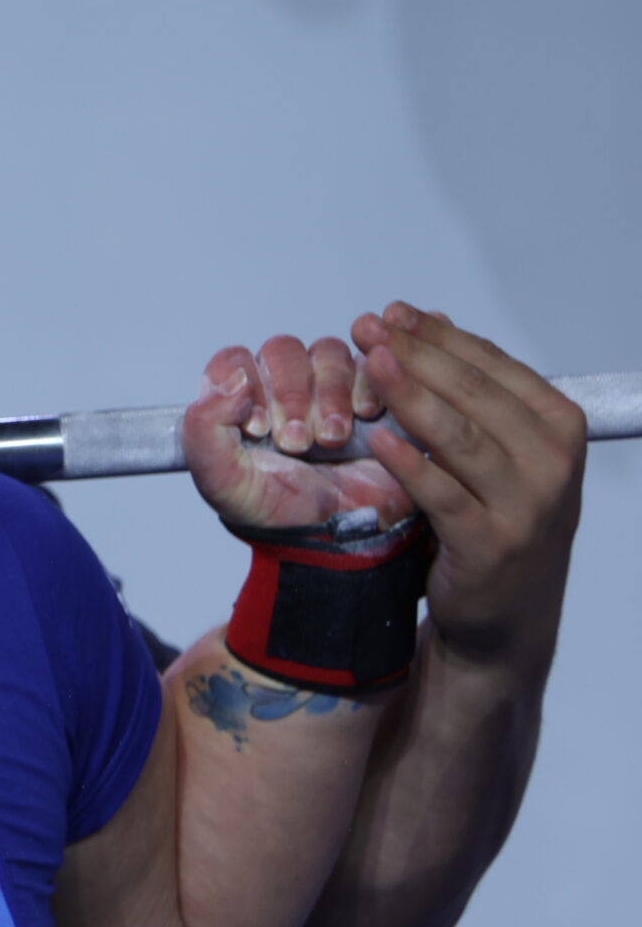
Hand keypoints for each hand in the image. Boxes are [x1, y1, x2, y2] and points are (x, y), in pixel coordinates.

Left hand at [184, 332, 410, 532]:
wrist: (334, 536)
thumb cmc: (274, 508)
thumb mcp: (221, 481)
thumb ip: (204, 429)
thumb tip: (234, 379)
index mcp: (237, 402)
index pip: (234, 362)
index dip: (244, 386)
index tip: (257, 429)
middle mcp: (280, 386)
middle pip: (282, 351)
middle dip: (290, 395)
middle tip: (296, 442)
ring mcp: (326, 386)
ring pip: (327, 353)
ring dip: (329, 394)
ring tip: (330, 440)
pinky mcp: (369, 391)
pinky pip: (372, 364)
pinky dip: (367, 386)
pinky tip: (363, 417)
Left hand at [351, 303, 585, 673]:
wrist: (506, 613)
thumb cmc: (496, 519)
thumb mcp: (500, 452)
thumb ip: (472, 394)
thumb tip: (428, 321)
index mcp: (560, 426)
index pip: (494, 366)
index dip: (439, 336)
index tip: (392, 313)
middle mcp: (553, 462)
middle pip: (475, 394)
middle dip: (417, 355)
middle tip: (367, 328)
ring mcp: (526, 505)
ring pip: (460, 437)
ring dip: (411, 394)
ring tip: (368, 362)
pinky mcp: (489, 544)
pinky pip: (442, 494)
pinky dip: (409, 464)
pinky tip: (377, 438)